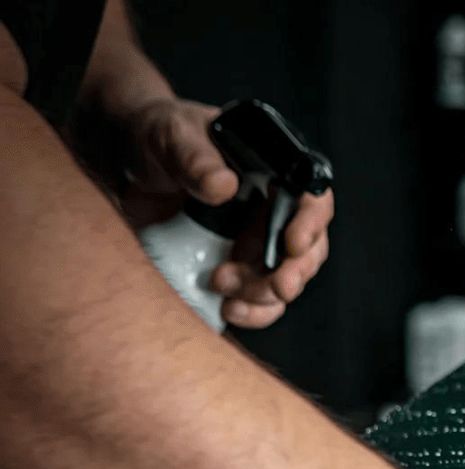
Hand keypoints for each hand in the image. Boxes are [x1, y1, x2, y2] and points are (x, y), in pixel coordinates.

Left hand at [124, 99, 333, 329]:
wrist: (128, 167)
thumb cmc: (156, 138)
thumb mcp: (170, 136)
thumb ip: (194, 157)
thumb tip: (224, 185)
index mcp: (273, 171)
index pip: (312, 198)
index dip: (311, 223)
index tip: (293, 244)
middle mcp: (275, 210)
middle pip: (308, 249)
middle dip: (294, 272)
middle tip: (276, 286)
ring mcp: (258, 244)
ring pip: (286, 280)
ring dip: (264, 294)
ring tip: (225, 288)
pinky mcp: (238, 270)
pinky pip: (260, 302)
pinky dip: (251, 312)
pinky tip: (228, 309)